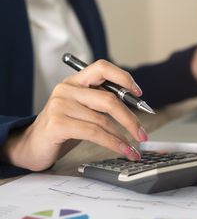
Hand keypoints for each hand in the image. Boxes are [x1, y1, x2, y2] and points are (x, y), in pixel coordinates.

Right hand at [4, 60, 146, 170]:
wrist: (30, 146)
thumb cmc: (62, 127)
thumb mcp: (83, 109)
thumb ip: (102, 103)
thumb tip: (135, 108)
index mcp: (75, 81)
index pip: (102, 67)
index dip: (123, 77)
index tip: (139, 93)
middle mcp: (67, 89)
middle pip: (109, 99)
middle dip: (131, 118)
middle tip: (143, 133)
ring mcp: (60, 105)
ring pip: (103, 120)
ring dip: (124, 137)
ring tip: (134, 148)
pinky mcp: (57, 123)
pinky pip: (95, 133)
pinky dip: (114, 144)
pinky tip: (124, 150)